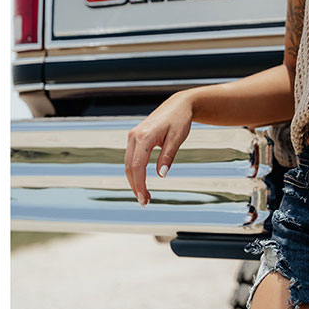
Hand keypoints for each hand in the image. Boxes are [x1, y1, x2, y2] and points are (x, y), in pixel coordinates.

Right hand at [124, 90, 194, 205]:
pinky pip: (131, 158)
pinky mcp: (134, 138)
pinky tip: (141, 182)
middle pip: (129, 167)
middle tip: (145, 202)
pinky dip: (135, 172)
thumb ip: (168, 156)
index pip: (137, 166)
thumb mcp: (177, 139)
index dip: (139, 184)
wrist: (178, 105)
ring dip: (134, 181)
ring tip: (144, 196)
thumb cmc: (180, 121)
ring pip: (128, 164)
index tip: (144, 199)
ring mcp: (132, 137)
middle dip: (135, 186)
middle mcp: (134, 136)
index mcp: (144, 137)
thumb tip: (161, 175)